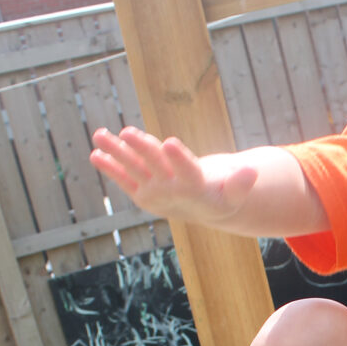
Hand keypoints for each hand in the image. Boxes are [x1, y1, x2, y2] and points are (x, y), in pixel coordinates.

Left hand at [90, 126, 255, 223]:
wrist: (201, 213)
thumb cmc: (222, 197)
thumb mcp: (235, 194)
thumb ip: (242, 183)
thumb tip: (251, 170)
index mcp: (195, 189)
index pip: (186, 171)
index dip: (178, 157)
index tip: (168, 142)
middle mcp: (170, 191)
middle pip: (155, 166)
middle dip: (141, 148)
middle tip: (127, 132)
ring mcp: (152, 192)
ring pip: (133, 169)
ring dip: (115, 152)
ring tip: (99, 135)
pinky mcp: (140, 193)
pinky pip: (123, 179)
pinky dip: (109, 167)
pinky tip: (95, 153)